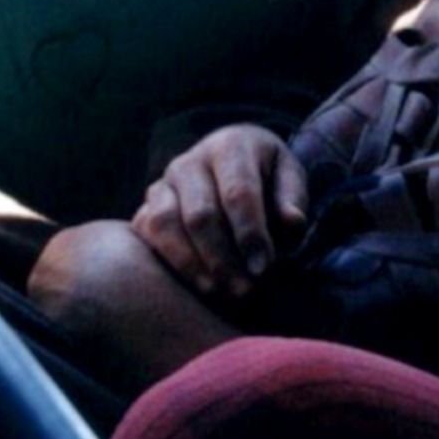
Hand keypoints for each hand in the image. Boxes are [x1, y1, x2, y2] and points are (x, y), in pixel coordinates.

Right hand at [130, 123, 307, 298]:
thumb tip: (292, 222)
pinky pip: (146, 235)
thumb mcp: (289, 179)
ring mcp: (162, 183)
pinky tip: (192, 286)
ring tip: (217, 292)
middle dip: (223, 258)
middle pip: (201, 214)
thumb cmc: (267, 178)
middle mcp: (190, 161)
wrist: (232, 166)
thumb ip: (292, 200)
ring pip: (165, 224)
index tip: (263, 267)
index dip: (250, 233)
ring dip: (191, 264)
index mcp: (231, 146)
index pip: (238, 192)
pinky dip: (167, 262)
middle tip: (244, 290)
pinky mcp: (145, 207)